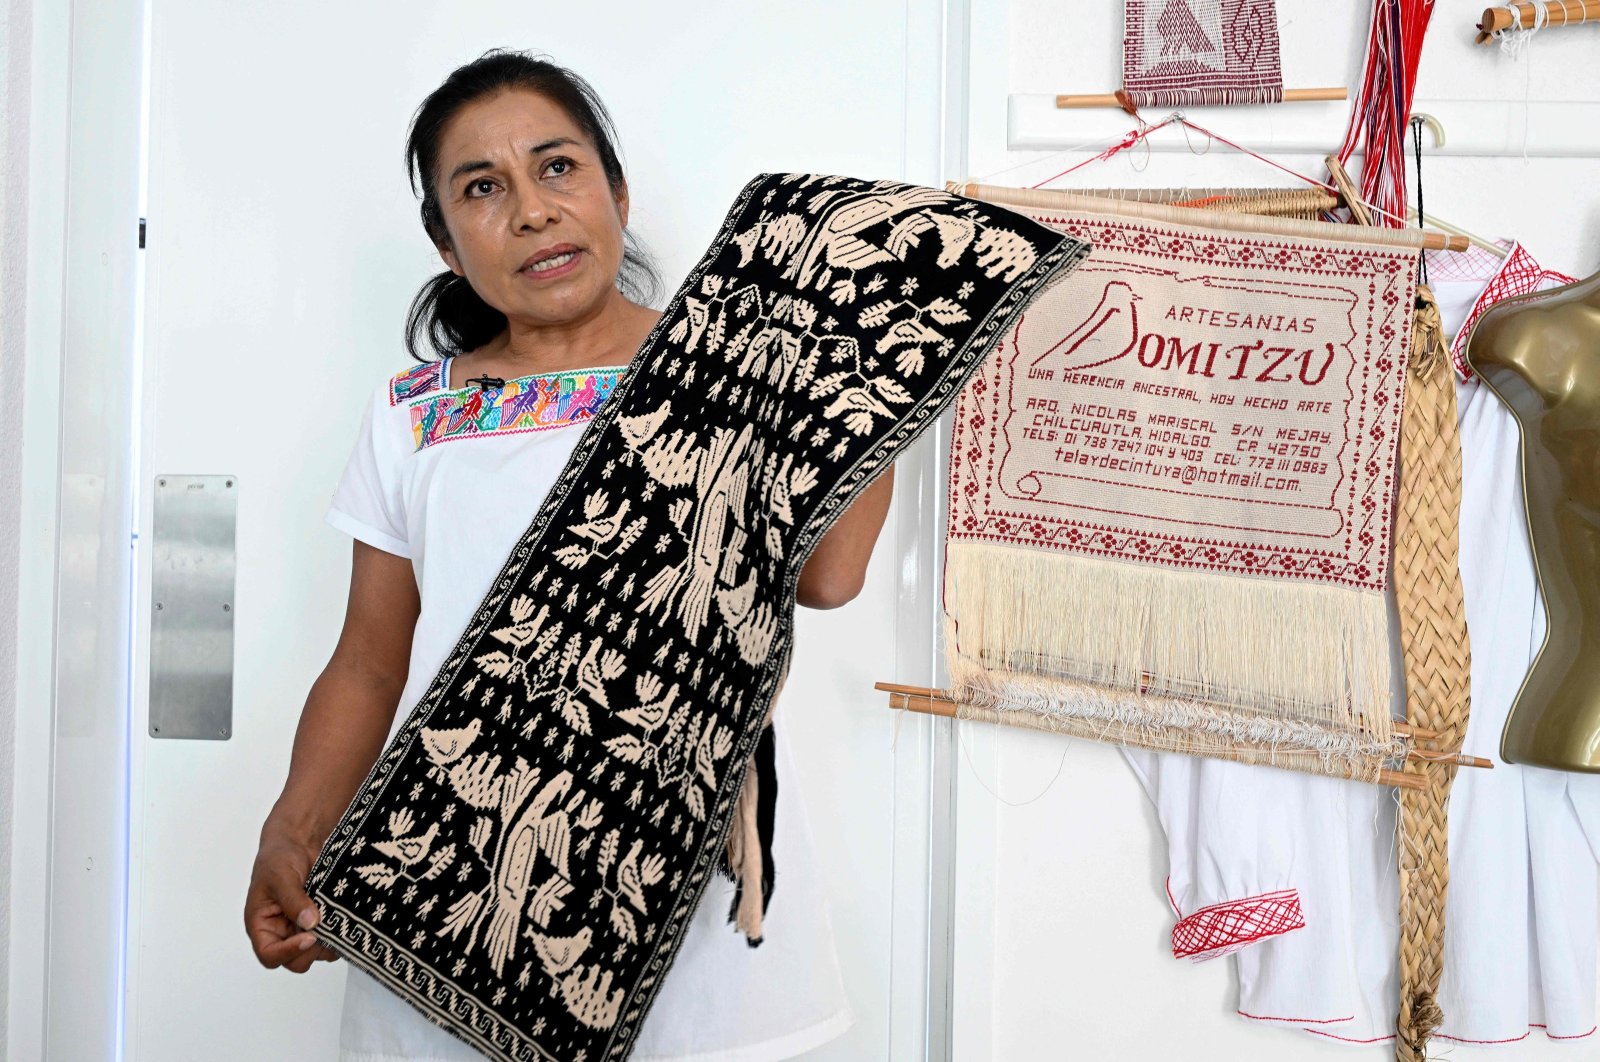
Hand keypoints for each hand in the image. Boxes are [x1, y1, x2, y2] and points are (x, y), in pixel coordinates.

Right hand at [246, 828, 340, 972]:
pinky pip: (330, 939)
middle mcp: (280, 932)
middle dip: (310, 950)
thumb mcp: (281, 876)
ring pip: (315, 953)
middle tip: (325, 931)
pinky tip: (343, 918)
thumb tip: (309, 923)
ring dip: (327, 943)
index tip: (309, 937)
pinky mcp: (319, 922)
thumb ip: (293, 900)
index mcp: (261, 925)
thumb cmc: (279, 856)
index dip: (288, 952)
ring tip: (335, 922)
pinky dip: (338, 934)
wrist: (300, 841)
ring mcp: (301, 929)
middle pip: (294, 961)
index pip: (269, 955)